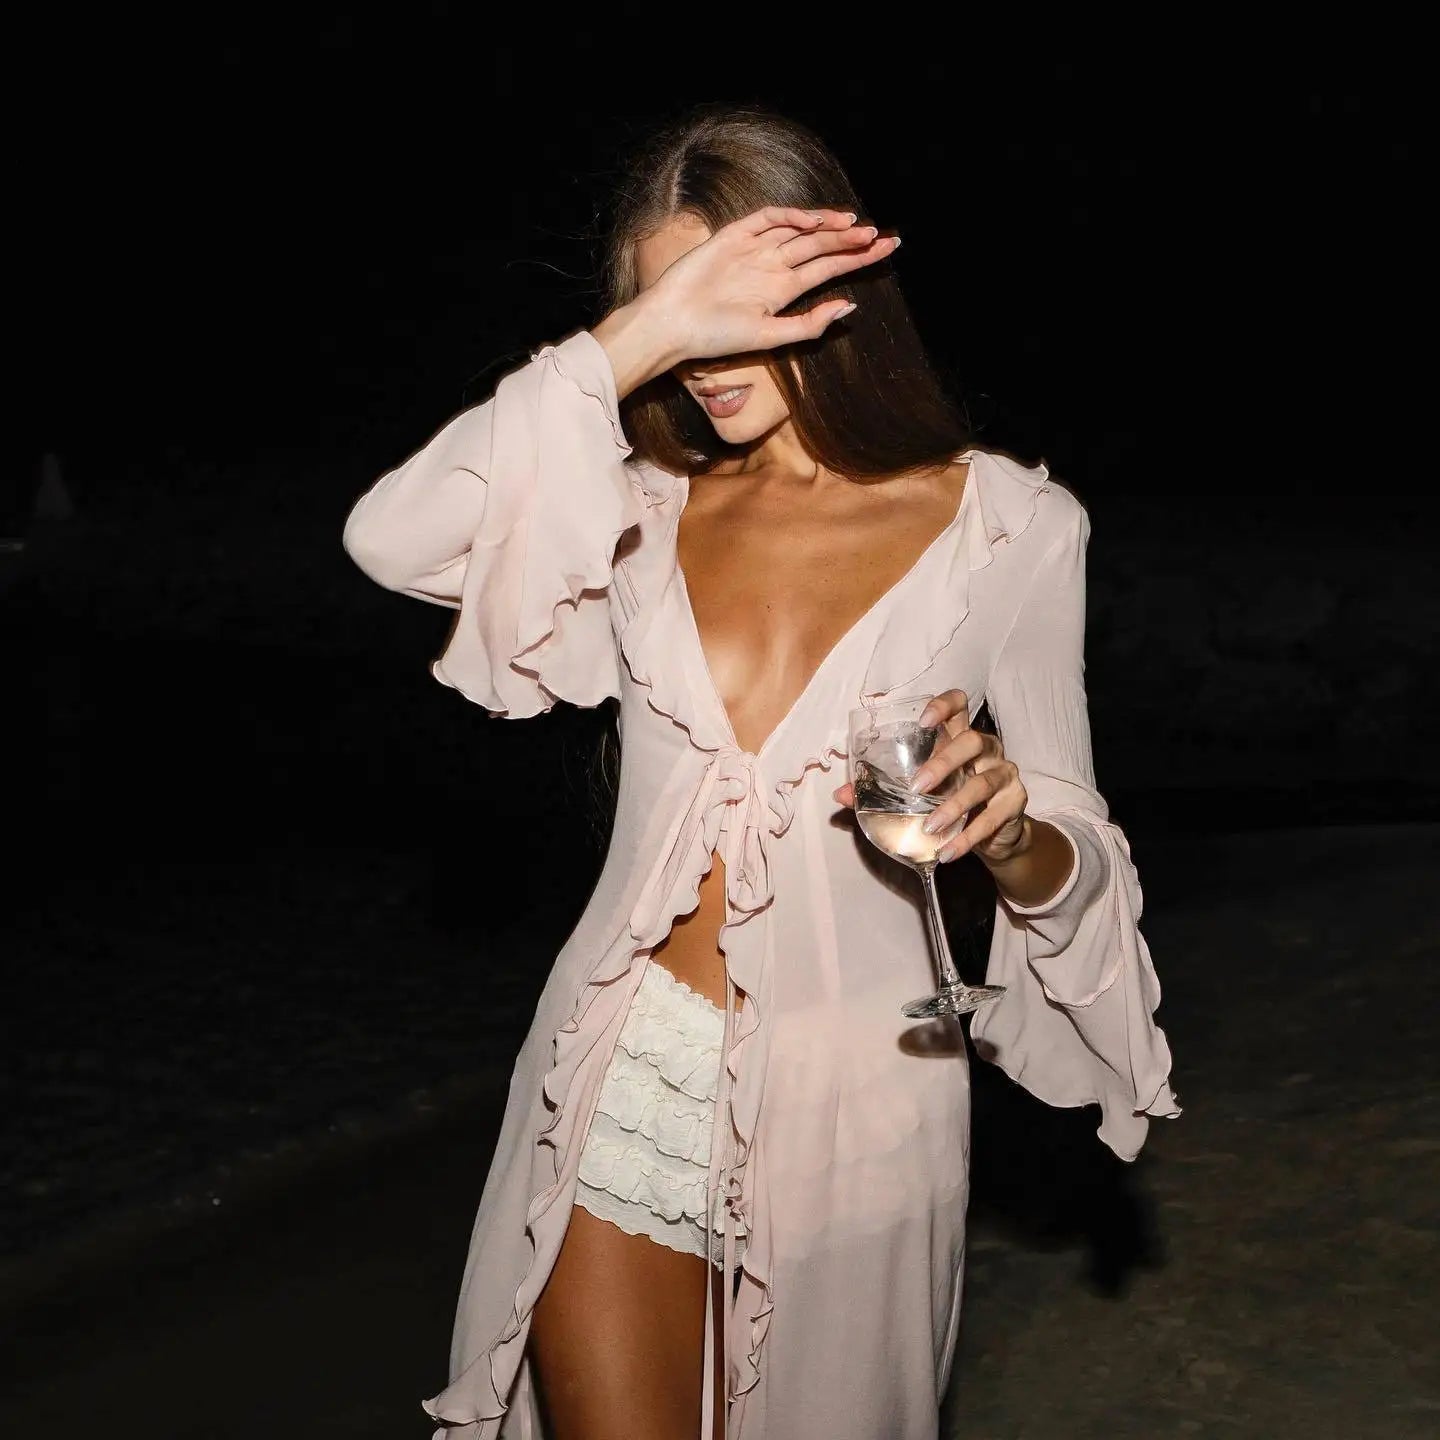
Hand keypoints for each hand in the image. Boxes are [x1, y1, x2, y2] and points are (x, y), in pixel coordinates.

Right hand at [638, 207, 898, 361]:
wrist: (673, 325)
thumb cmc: (715, 338)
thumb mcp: (769, 337)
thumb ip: (809, 325)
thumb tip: (850, 306)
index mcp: (783, 291)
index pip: (829, 269)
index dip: (858, 259)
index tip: (887, 249)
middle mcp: (772, 267)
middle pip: (820, 247)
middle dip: (851, 240)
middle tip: (881, 236)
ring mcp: (754, 249)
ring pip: (799, 230)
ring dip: (826, 226)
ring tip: (855, 227)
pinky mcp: (733, 235)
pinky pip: (768, 219)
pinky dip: (790, 216)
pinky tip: (813, 222)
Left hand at [832, 689, 1030, 865]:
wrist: (997, 837)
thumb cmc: (951, 802)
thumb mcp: (921, 794)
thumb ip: (881, 791)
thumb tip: (840, 795)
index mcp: (960, 737)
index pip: (959, 705)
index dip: (943, 705)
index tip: (922, 720)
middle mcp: (987, 749)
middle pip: (972, 740)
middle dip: (943, 761)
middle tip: (917, 786)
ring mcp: (1004, 774)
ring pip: (982, 782)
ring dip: (953, 806)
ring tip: (929, 828)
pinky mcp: (1015, 802)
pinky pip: (993, 818)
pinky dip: (968, 837)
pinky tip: (948, 851)